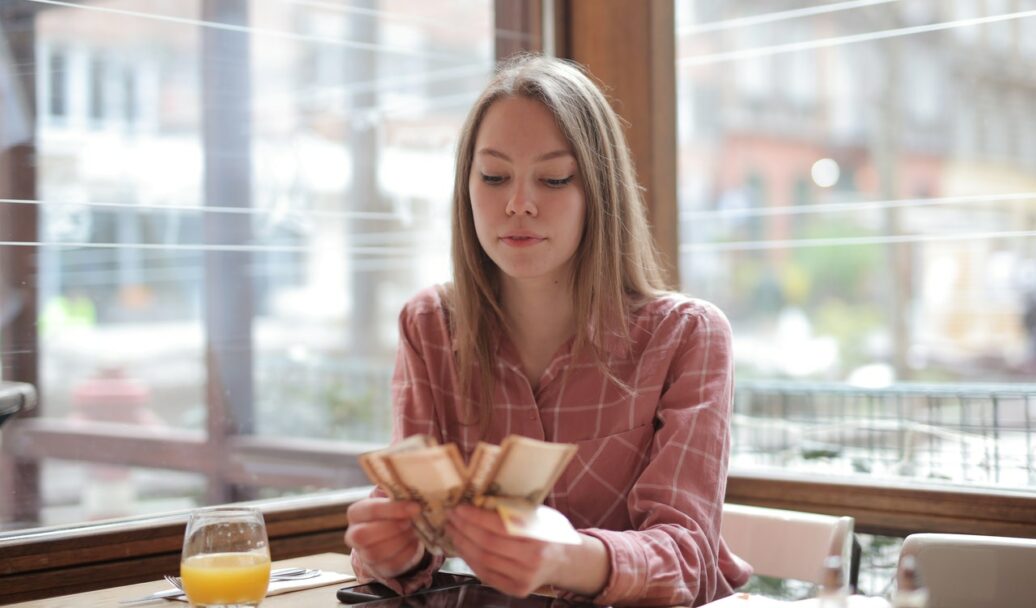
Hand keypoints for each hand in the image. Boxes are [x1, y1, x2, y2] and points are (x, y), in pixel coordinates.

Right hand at [345, 497, 425, 578]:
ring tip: (414, 531)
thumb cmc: (391, 512)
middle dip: (392, 527)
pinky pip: (391, 564)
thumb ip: (395, 491)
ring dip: (400, 541)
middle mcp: (354, 535)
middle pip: (364, 535)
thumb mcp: (390, 498)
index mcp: (356, 513)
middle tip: (411, 521)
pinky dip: (407, 553)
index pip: (369, 510)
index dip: (392, 509)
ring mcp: (364, 555)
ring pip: (376, 552)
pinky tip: (415, 542)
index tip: (415, 506)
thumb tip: (410, 484)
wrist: (392, 535)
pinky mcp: (379, 568)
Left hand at [445, 504, 564, 596]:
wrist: (565, 561)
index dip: (476, 517)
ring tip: (452, 531)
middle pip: (487, 544)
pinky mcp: (515, 590)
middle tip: (450, 517)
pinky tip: (462, 547)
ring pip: (483, 560)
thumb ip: (514, 510)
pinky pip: (485, 575)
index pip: (500, 526)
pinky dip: (470, 560)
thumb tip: (478, 499)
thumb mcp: (539, 515)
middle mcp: (531, 560)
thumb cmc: (548, 531)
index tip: (459, 508)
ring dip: (462, 544)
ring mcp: (523, 578)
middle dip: (464, 529)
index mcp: (538, 536)